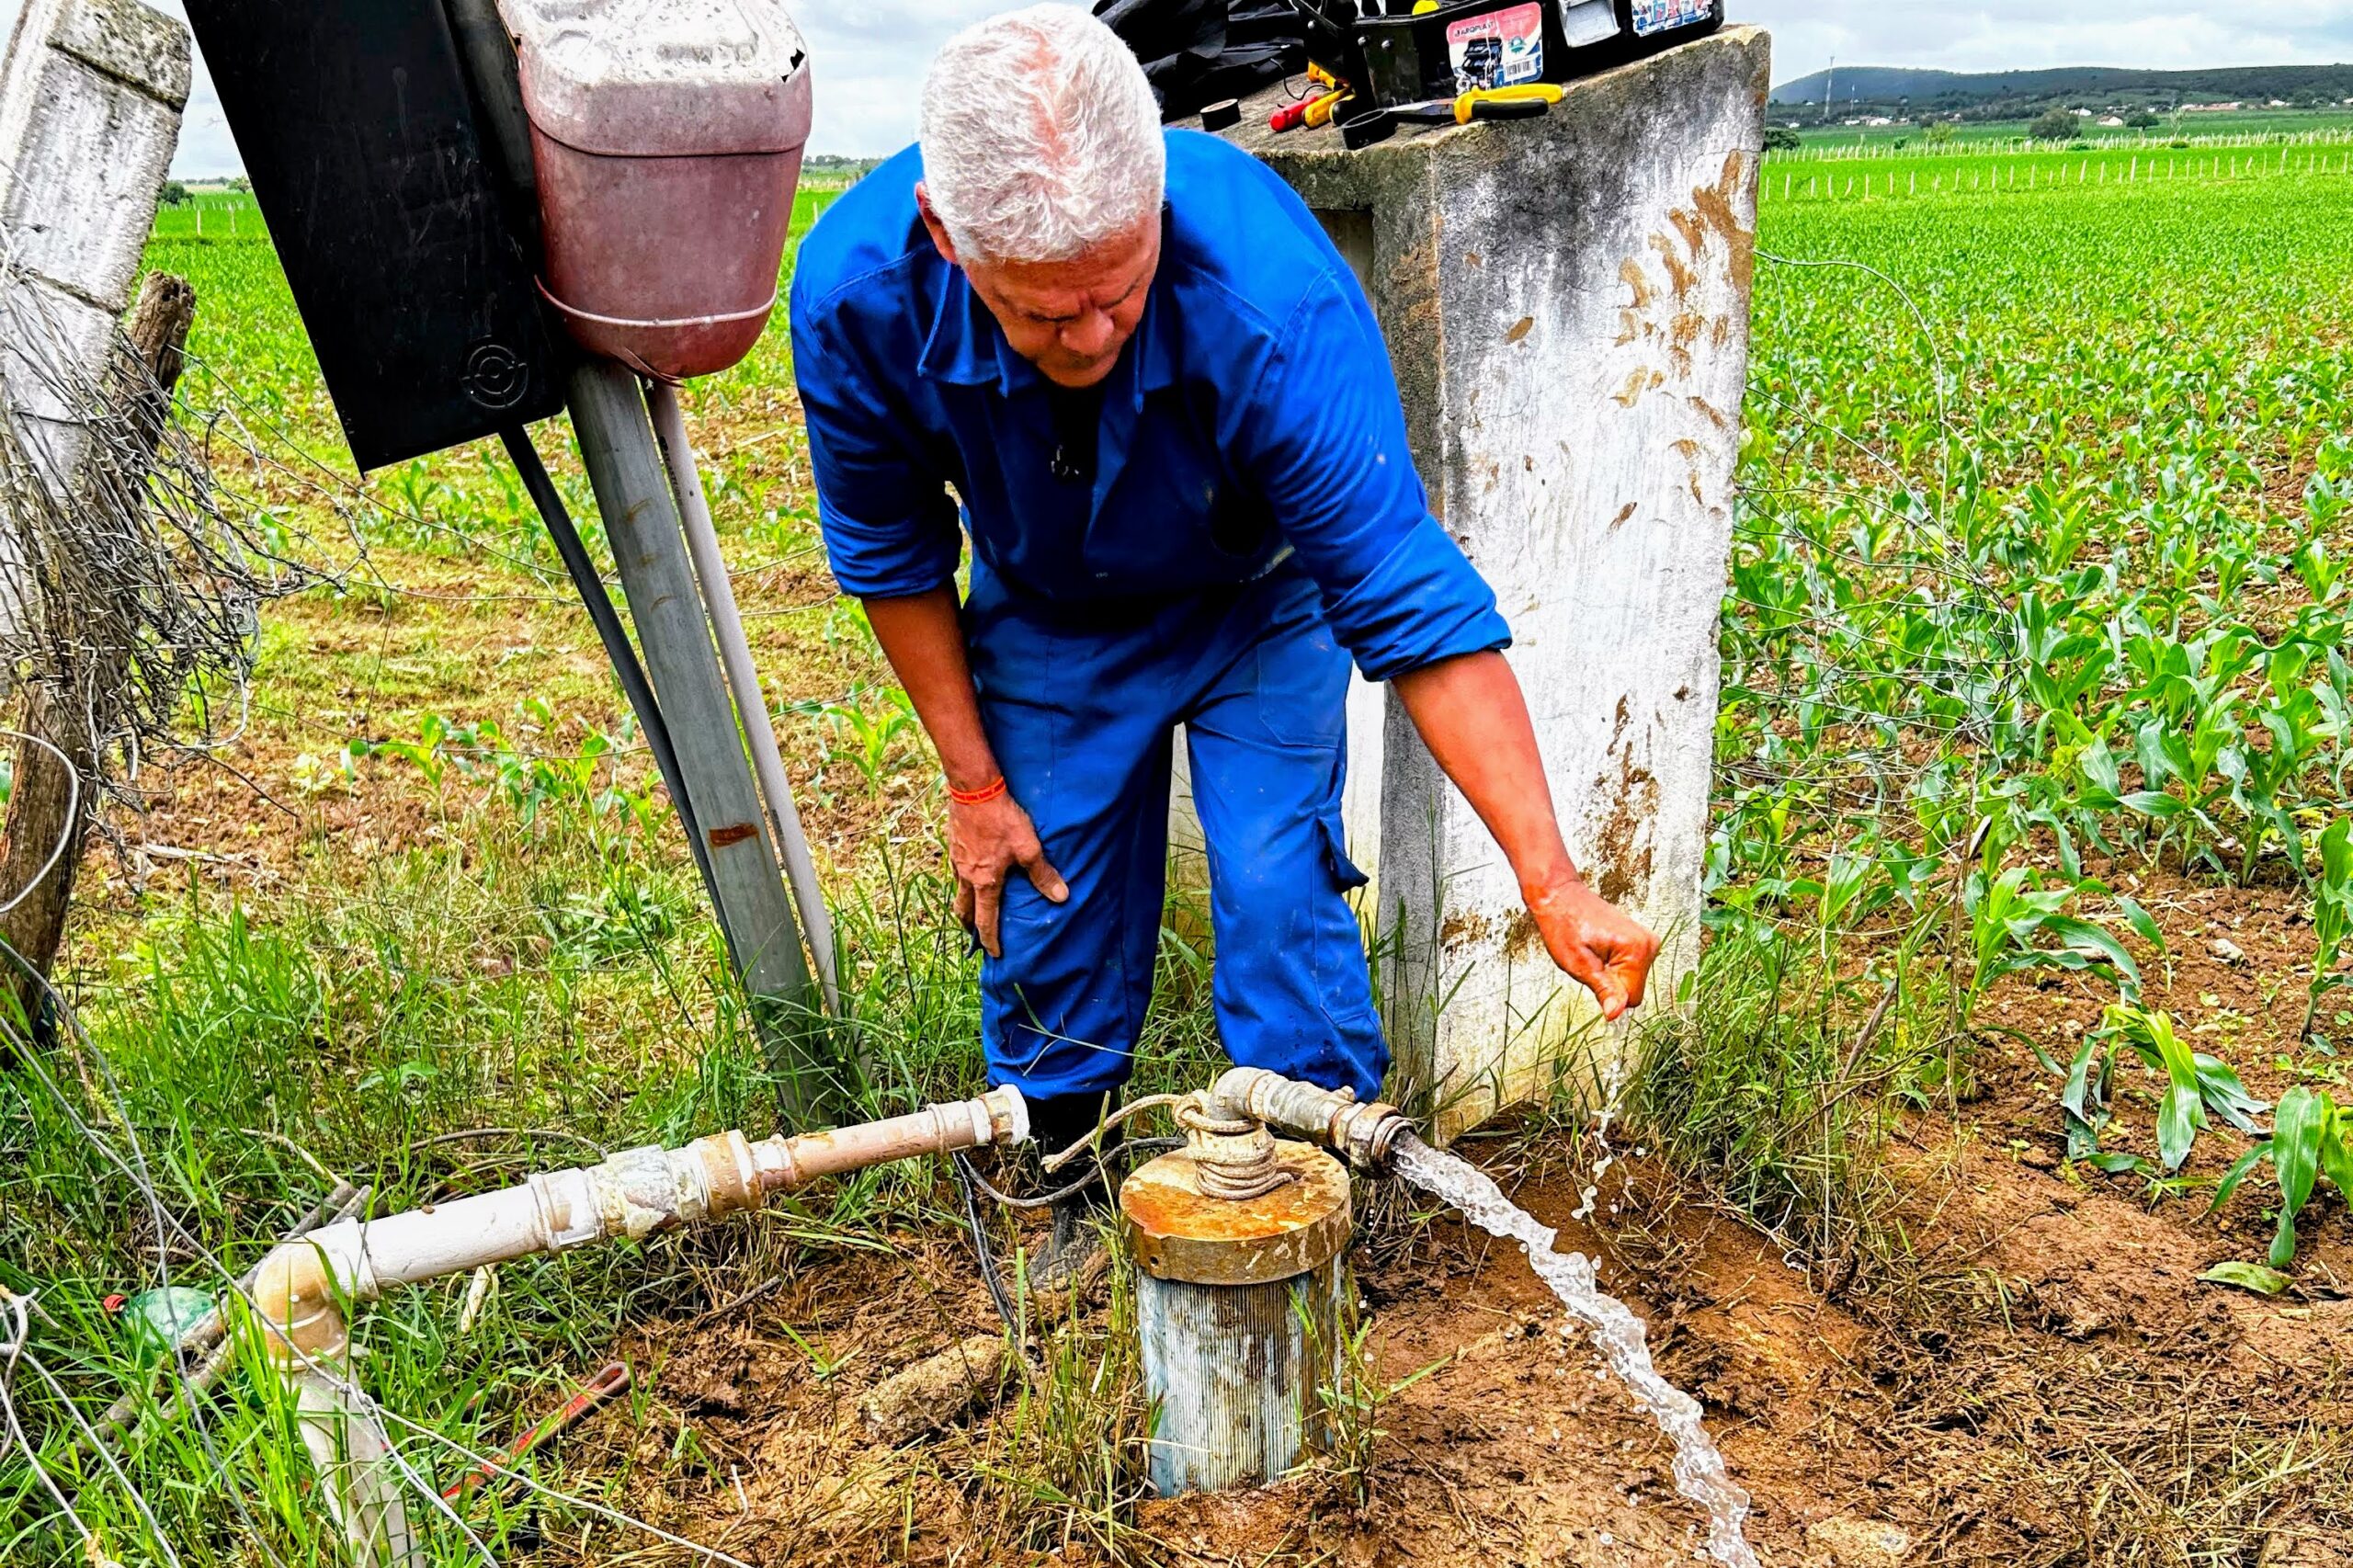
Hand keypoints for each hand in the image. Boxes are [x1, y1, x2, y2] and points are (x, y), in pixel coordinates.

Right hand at [949, 785, 1068, 958]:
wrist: (975, 790)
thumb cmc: (1002, 820)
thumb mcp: (1028, 848)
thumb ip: (1043, 874)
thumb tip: (1061, 897)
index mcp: (985, 882)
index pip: (986, 920)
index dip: (990, 939)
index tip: (995, 953)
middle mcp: (966, 876)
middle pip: (964, 909)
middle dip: (970, 925)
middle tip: (976, 936)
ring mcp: (956, 860)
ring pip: (957, 890)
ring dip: (964, 903)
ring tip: (972, 907)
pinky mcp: (953, 844)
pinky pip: (955, 870)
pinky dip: (961, 880)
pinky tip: (969, 871)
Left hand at [1523, 873, 1659, 1021]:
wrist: (1560, 896)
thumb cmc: (1564, 924)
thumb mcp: (1578, 964)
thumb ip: (1603, 990)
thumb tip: (1615, 1014)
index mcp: (1637, 949)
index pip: (1632, 998)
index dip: (1609, 994)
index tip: (1593, 974)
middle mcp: (1649, 944)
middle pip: (1633, 989)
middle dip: (1610, 983)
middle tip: (1591, 961)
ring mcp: (1646, 940)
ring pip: (1630, 980)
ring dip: (1610, 973)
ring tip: (1593, 952)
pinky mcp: (1639, 940)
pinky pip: (1629, 968)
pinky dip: (1612, 965)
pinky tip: (1598, 948)